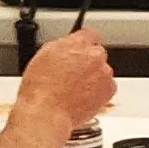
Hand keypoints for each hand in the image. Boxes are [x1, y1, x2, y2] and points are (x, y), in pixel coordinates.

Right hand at [0, 29, 118, 147]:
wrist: (46, 113)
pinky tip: (81, 97)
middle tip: (71, 75)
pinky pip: (106, 86)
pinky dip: (97, 91)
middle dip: (87, 62)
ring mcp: (104, 73)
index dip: (83, 43)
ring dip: (93, 77)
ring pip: (102, 71)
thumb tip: (68, 45)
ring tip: (73, 90)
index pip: (89, 34)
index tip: (81, 48)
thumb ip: (62, 46)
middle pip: (96, 54)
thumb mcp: (43, 56)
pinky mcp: (109, 89)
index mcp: (77, 43)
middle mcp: (94, 56)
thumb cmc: (39, 89)